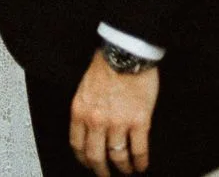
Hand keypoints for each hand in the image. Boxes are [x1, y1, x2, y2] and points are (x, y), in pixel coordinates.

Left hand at [69, 48, 158, 174]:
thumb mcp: (84, 88)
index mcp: (80, 111)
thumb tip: (89, 127)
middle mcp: (96, 120)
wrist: (125, 54)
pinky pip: (139, 150)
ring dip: (123, 168)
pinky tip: (142, 166)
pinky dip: (140, 162)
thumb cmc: (106, 66)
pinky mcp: (139, 122)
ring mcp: (118, 123)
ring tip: (127, 171)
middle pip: (96, 156)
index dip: (83, 159)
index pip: (77, 144)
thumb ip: (85, 109)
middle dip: (101, 170)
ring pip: (118, 156)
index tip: (88, 164)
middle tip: (106, 176)